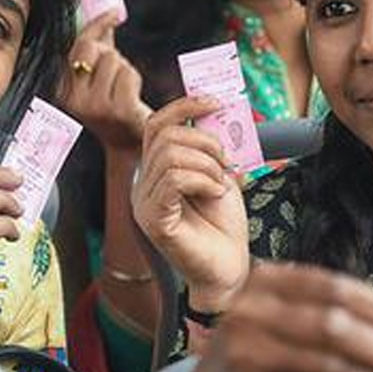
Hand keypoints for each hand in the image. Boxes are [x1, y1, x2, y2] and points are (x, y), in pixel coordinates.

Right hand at [60, 12, 151, 150]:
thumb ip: (98, 46)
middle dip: (111, 55)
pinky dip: (135, 80)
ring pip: (115, 61)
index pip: (79, 46)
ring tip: (122, 90)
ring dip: (125, 69)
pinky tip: (132, 96)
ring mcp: (96, 107)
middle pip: (96, 50)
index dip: (97, 25)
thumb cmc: (114, 106)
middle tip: (116, 73)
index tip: (115, 14)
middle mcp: (75, 100)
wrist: (129, 143)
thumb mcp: (98, 77)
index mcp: (63, 91)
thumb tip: (106, 14)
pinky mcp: (119, 111)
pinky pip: (129, 74)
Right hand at [132, 96, 247, 311]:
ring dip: (207, 164)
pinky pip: (173, 180)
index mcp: (155, 172)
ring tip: (221, 184)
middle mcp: (142, 186)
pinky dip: (202, 180)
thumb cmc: (223, 227)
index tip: (215, 102)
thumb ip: (209, 149)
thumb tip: (212, 111)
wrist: (230, 269)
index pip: (156, 125)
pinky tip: (215, 194)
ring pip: (170, 156)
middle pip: (165, 137)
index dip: (183, 106)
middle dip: (205, 141)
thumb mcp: (219, 175)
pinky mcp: (154, 221)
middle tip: (226, 162)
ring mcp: (144, 204)